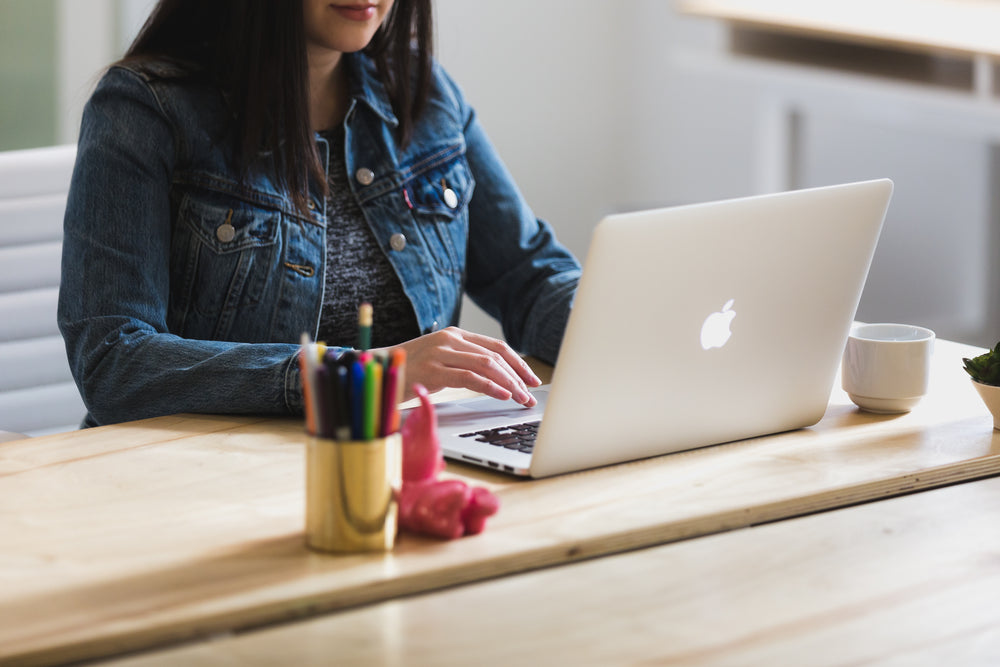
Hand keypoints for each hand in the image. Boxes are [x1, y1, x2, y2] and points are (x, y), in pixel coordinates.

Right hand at [379, 327, 540, 405]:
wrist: (377, 370)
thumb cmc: (409, 370)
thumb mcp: (440, 361)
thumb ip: (464, 363)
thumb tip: (497, 378)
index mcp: (455, 335)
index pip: (496, 346)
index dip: (518, 363)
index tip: (531, 379)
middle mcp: (450, 339)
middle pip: (496, 356)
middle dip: (518, 377)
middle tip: (531, 395)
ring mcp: (441, 352)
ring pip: (487, 365)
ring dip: (509, 384)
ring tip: (521, 399)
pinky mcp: (433, 369)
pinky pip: (469, 377)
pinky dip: (490, 387)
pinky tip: (503, 395)